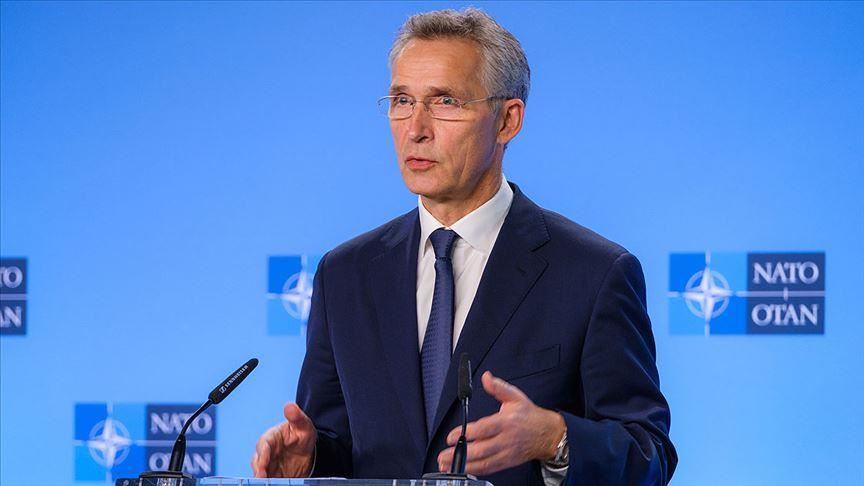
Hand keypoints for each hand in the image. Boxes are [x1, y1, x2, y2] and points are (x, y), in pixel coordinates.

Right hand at [251, 403, 316, 477]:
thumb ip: (297, 417)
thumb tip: (289, 406)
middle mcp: (267, 452)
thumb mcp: (304, 426)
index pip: (264, 444)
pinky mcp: (272, 475)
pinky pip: (267, 480)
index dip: (262, 453)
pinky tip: (272, 484)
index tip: (264, 462)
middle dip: (259, 469)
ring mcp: (268, 464)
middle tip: (262, 477)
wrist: (309, 452)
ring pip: (259, 471)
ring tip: (265, 482)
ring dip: (261, 477)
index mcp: (272, 437)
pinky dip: (268, 482)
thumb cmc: (302, 435)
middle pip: (257, 460)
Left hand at [438, 371, 565, 475]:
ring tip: (446, 466)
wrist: (548, 434)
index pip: (484, 429)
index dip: (466, 434)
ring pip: (483, 462)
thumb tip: (486, 377)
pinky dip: (475, 471)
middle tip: (443, 455)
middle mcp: (506, 439)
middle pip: (480, 449)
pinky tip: (463, 470)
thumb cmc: (529, 415)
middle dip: (460, 454)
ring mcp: (507, 453)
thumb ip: (498, 387)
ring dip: (464, 465)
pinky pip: (490, 469)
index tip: (451, 437)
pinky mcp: (507, 462)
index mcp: (506, 422)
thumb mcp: (515, 396)